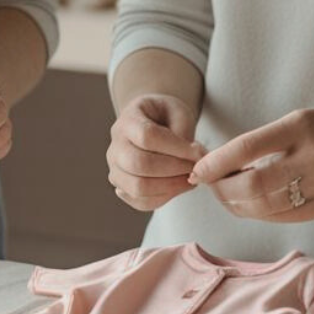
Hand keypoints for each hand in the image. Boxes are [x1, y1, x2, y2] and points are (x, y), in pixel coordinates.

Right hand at [107, 95, 203, 211]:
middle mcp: (115, 145)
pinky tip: (178, 186)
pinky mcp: (121, 186)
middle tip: (195, 168)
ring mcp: (115, 168)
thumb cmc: (166, 116)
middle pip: (140, 164)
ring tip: (189, 178)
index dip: (176, 148)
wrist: (151, 124)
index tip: (198, 152)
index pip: (147, 136)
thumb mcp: (178, 111)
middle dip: (175, 169)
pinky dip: (164, 198)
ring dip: (171, 187)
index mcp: (128, 120)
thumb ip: (184, 132)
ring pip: (138, 187)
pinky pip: (141, 202)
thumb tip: (193, 159)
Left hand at [189, 108, 313, 221]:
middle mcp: (312, 156)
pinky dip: (262, 214)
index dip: (217, 163)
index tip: (199, 169)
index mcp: (301, 126)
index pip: (246, 147)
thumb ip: (268, 141)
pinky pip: (286, 217)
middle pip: (253, 184)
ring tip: (226, 197)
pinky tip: (251, 207)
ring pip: (267, 206)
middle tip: (210, 185)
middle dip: (223, 189)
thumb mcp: (303, 120)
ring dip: (238, 205)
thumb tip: (225, 164)